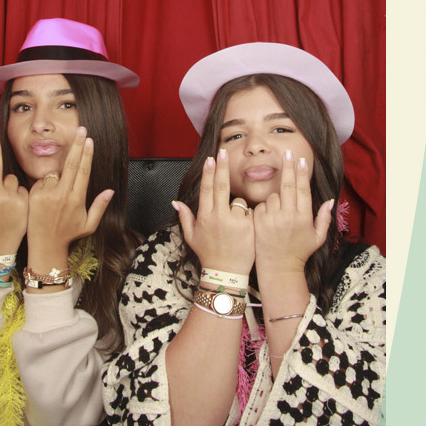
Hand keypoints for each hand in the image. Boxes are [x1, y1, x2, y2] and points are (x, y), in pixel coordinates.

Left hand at [25, 128, 113, 269]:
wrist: (45, 246)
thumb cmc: (68, 235)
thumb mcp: (89, 225)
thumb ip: (100, 207)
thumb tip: (110, 191)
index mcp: (76, 199)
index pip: (84, 170)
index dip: (87, 154)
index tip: (89, 140)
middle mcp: (62, 195)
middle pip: (71, 164)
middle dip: (77, 145)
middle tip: (81, 129)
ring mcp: (46, 194)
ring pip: (54, 174)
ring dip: (57, 178)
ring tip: (55, 198)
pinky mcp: (34, 195)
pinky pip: (41, 182)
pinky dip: (45, 186)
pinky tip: (45, 200)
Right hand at [174, 150, 255, 274]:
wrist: (226, 273)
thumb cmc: (209, 255)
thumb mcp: (192, 237)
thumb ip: (185, 217)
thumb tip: (176, 202)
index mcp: (205, 217)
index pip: (207, 189)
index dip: (209, 172)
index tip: (212, 159)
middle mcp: (219, 217)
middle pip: (221, 186)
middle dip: (222, 167)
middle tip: (224, 152)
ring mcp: (235, 221)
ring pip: (238, 201)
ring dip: (237, 208)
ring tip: (234, 227)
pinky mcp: (249, 226)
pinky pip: (249, 212)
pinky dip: (247, 218)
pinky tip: (244, 231)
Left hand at [251, 151, 332, 276]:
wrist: (279, 269)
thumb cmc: (299, 252)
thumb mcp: (317, 238)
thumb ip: (324, 218)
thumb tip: (330, 200)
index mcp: (303, 217)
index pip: (303, 189)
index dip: (302, 173)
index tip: (301, 160)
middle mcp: (288, 216)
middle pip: (287, 185)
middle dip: (288, 167)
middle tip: (287, 153)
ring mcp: (272, 219)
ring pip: (273, 196)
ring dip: (276, 198)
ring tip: (279, 213)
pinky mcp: (258, 223)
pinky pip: (261, 206)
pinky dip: (264, 208)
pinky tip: (267, 218)